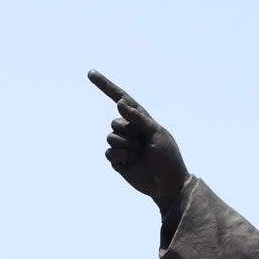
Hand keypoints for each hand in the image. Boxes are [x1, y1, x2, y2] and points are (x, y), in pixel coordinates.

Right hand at [89, 70, 189, 211]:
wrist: (168, 185)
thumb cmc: (168, 159)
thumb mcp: (157, 135)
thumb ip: (139, 118)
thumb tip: (120, 102)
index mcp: (142, 121)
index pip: (123, 99)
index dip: (106, 87)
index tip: (90, 73)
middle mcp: (131, 130)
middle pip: (115, 121)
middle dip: (128, 132)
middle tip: (143, 144)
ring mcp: (123, 145)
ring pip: (111, 136)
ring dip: (126, 145)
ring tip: (139, 154)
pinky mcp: (117, 159)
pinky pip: (109, 151)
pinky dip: (120, 156)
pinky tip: (131, 162)